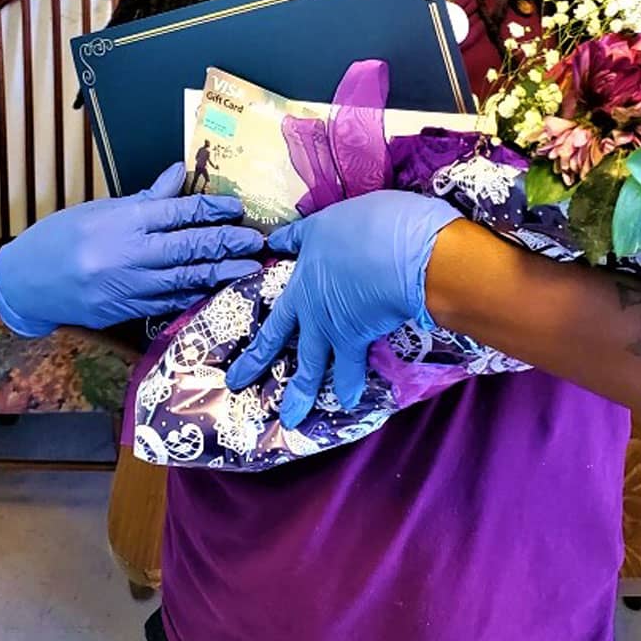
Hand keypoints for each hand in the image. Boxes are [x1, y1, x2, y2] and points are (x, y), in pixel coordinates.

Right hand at [0, 161, 264, 336]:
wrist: (25, 282)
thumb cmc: (62, 237)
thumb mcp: (100, 209)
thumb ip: (146, 196)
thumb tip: (179, 172)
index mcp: (123, 220)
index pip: (179, 211)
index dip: (213, 208)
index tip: (237, 208)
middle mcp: (128, 252)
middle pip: (188, 246)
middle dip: (226, 242)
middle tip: (257, 240)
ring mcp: (127, 285)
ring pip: (184, 278)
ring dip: (220, 273)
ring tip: (249, 269)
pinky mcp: (125, 310)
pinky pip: (168, 301)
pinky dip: (194, 294)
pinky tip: (215, 290)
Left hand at [225, 190, 460, 426]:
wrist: (404, 253)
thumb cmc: (370, 226)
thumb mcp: (329, 220)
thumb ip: (306, 234)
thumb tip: (280, 239)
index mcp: (302, 274)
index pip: (277, 294)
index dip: (263, 307)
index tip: (247, 328)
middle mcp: (310, 306)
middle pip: (279, 338)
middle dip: (257, 362)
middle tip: (236, 384)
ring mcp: (332, 327)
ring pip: (310, 367)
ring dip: (300, 395)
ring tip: (290, 420)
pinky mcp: (358, 340)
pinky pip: (349, 371)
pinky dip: (348, 388)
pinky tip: (348, 403)